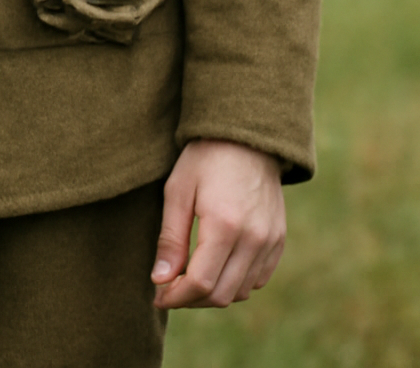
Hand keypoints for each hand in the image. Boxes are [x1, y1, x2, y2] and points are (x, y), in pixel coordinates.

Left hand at [151, 140, 285, 308]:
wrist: (247, 136)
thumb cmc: (205, 158)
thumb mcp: (178, 190)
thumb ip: (170, 239)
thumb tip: (160, 281)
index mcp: (225, 225)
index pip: (201, 284)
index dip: (176, 297)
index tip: (157, 294)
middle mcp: (253, 238)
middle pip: (222, 295)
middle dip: (191, 299)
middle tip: (169, 288)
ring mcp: (270, 241)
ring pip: (240, 292)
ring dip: (213, 292)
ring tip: (190, 276)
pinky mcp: (278, 239)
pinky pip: (257, 279)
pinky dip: (235, 282)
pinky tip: (216, 265)